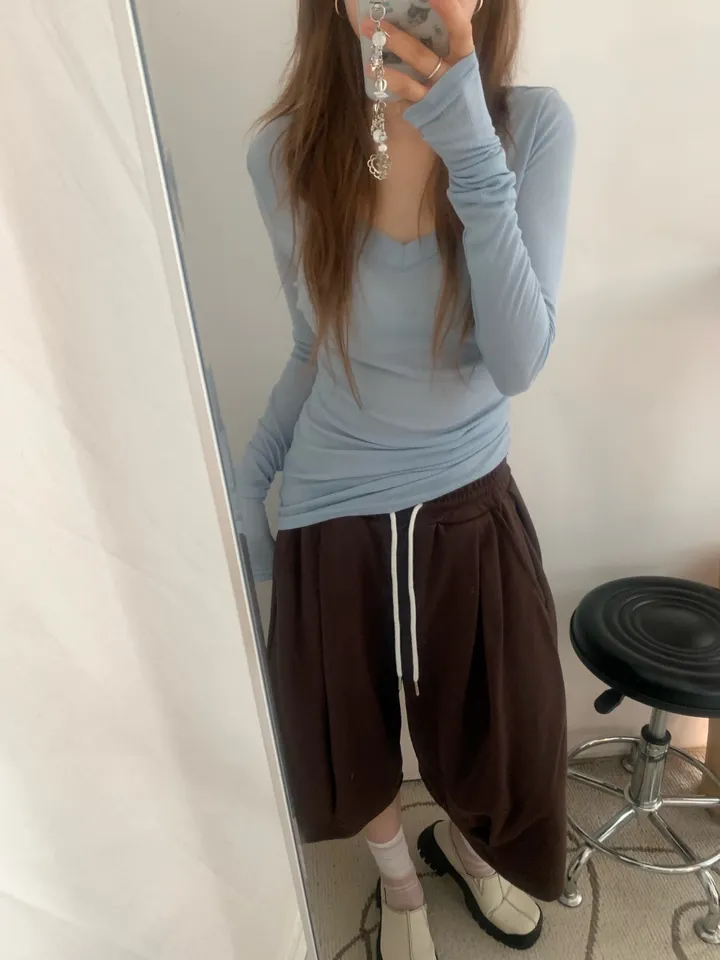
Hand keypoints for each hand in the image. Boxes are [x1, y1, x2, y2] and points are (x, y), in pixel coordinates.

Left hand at [362, 0, 477, 102]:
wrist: (468, 135)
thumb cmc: (462, 91)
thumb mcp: (462, 64)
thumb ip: (452, 37)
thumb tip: (445, 6)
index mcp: (464, 58)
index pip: (460, 31)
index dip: (449, 12)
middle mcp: (452, 77)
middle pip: (422, 54)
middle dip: (397, 36)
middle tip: (375, 19)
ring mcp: (436, 96)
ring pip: (409, 77)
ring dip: (387, 59)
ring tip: (367, 40)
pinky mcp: (424, 111)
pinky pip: (404, 95)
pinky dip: (388, 82)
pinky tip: (372, 72)